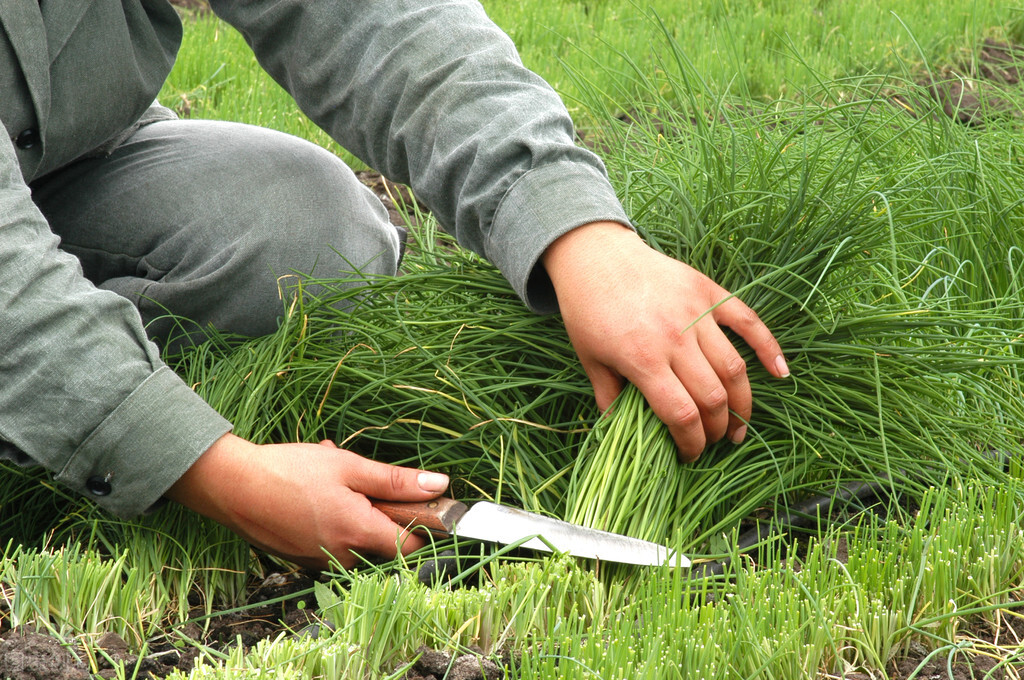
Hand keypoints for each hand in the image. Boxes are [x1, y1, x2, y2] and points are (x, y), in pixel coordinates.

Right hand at [166, 434, 448, 568]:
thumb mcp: (349, 466)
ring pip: (355, 537)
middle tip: (357, 476)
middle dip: (378, 506)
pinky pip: (332, 540)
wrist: (231, 486)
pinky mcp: (302, 558)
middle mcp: (342, 556)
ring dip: (352, 507)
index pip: (412, 546)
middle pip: (382, 540)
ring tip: (329, 477)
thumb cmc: (290, 471)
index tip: (417, 501)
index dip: (421, 524)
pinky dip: (331, 517)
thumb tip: (440, 486)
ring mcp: (320, 561)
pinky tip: (313, 492)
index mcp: (359, 533)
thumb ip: (396, 480)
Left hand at [542, 221, 788, 461]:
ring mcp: (696, 313)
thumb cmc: (588, 310)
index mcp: (643, 359)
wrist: (596, 254)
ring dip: (742, 404)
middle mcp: (675, 338)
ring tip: (739, 426)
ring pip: (734, 369)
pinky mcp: (708, 292)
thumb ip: (608, 398)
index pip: (682, 416)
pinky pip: (748, 322)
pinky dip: (769, 348)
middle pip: (713, 398)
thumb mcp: (590, 359)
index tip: (689, 456)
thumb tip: (618, 435)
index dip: (691, 444)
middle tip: (712, 442)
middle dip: (716, 430)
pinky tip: (781, 374)